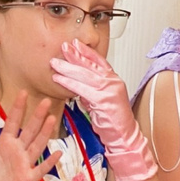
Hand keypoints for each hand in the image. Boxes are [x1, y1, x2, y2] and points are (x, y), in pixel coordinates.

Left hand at [0, 97, 60, 180]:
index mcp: (5, 142)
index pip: (13, 121)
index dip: (18, 108)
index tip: (23, 92)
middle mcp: (18, 150)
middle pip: (29, 130)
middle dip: (37, 116)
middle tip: (45, 101)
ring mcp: (25, 164)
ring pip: (37, 146)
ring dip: (44, 134)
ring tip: (51, 119)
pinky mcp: (27, 179)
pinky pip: (40, 170)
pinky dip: (49, 163)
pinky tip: (57, 153)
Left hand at [48, 42, 156, 180]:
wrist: (124, 136)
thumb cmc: (113, 121)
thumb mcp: (102, 100)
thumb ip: (92, 90)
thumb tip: (79, 83)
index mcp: (114, 80)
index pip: (99, 61)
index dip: (86, 51)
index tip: (75, 43)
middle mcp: (114, 82)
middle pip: (91, 65)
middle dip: (74, 56)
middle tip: (63, 47)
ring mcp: (110, 90)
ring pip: (85, 75)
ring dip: (68, 68)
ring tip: (55, 63)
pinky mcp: (103, 100)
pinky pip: (82, 89)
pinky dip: (69, 83)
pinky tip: (59, 79)